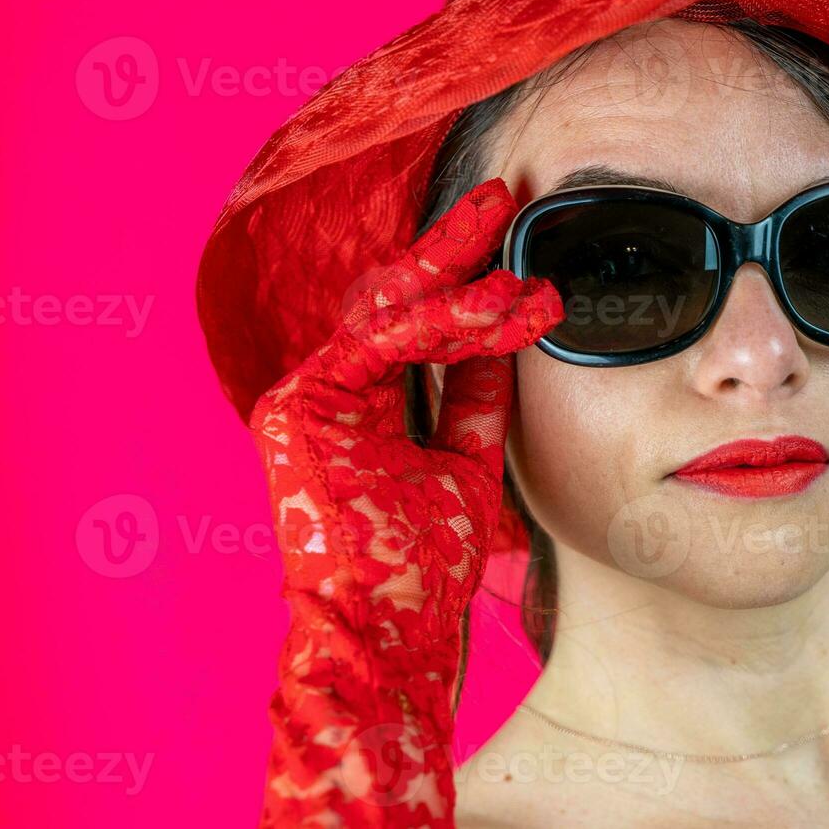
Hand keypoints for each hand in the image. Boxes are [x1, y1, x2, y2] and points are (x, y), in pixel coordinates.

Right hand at [249, 178, 562, 826]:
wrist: (387, 633)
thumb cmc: (422, 564)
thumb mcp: (465, 463)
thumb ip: (474, 401)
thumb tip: (505, 341)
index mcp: (357, 401)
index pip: (410, 319)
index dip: (462, 280)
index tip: (519, 250)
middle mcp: (325, 388)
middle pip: (391, 296)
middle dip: (451, 246)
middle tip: (504, 195)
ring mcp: (306, 394)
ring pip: (389, 310)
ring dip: (462, 282)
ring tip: (526, 272)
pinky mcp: (303, 406)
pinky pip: (381, 342)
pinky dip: (442, 322)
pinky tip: (497, 308)